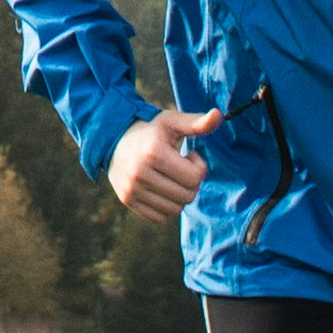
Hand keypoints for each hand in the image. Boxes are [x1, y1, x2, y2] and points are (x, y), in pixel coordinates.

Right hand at [106, 106, 213, 227]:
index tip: (188, 155)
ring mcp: (131, 188)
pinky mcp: (127, 200)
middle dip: (191, 183)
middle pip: (187, 196)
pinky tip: (161, 188)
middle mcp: (140, 173)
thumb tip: (218, 115)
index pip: (194, 177)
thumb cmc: (151, 130)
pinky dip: (166, 206)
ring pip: (175, 210)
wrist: (114, 139)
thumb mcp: (172, 122)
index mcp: (154, 152)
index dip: (198, 166)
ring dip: (179, 196)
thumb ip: (196, 122)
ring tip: (171, 178)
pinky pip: (160, 217)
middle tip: (181, 168)